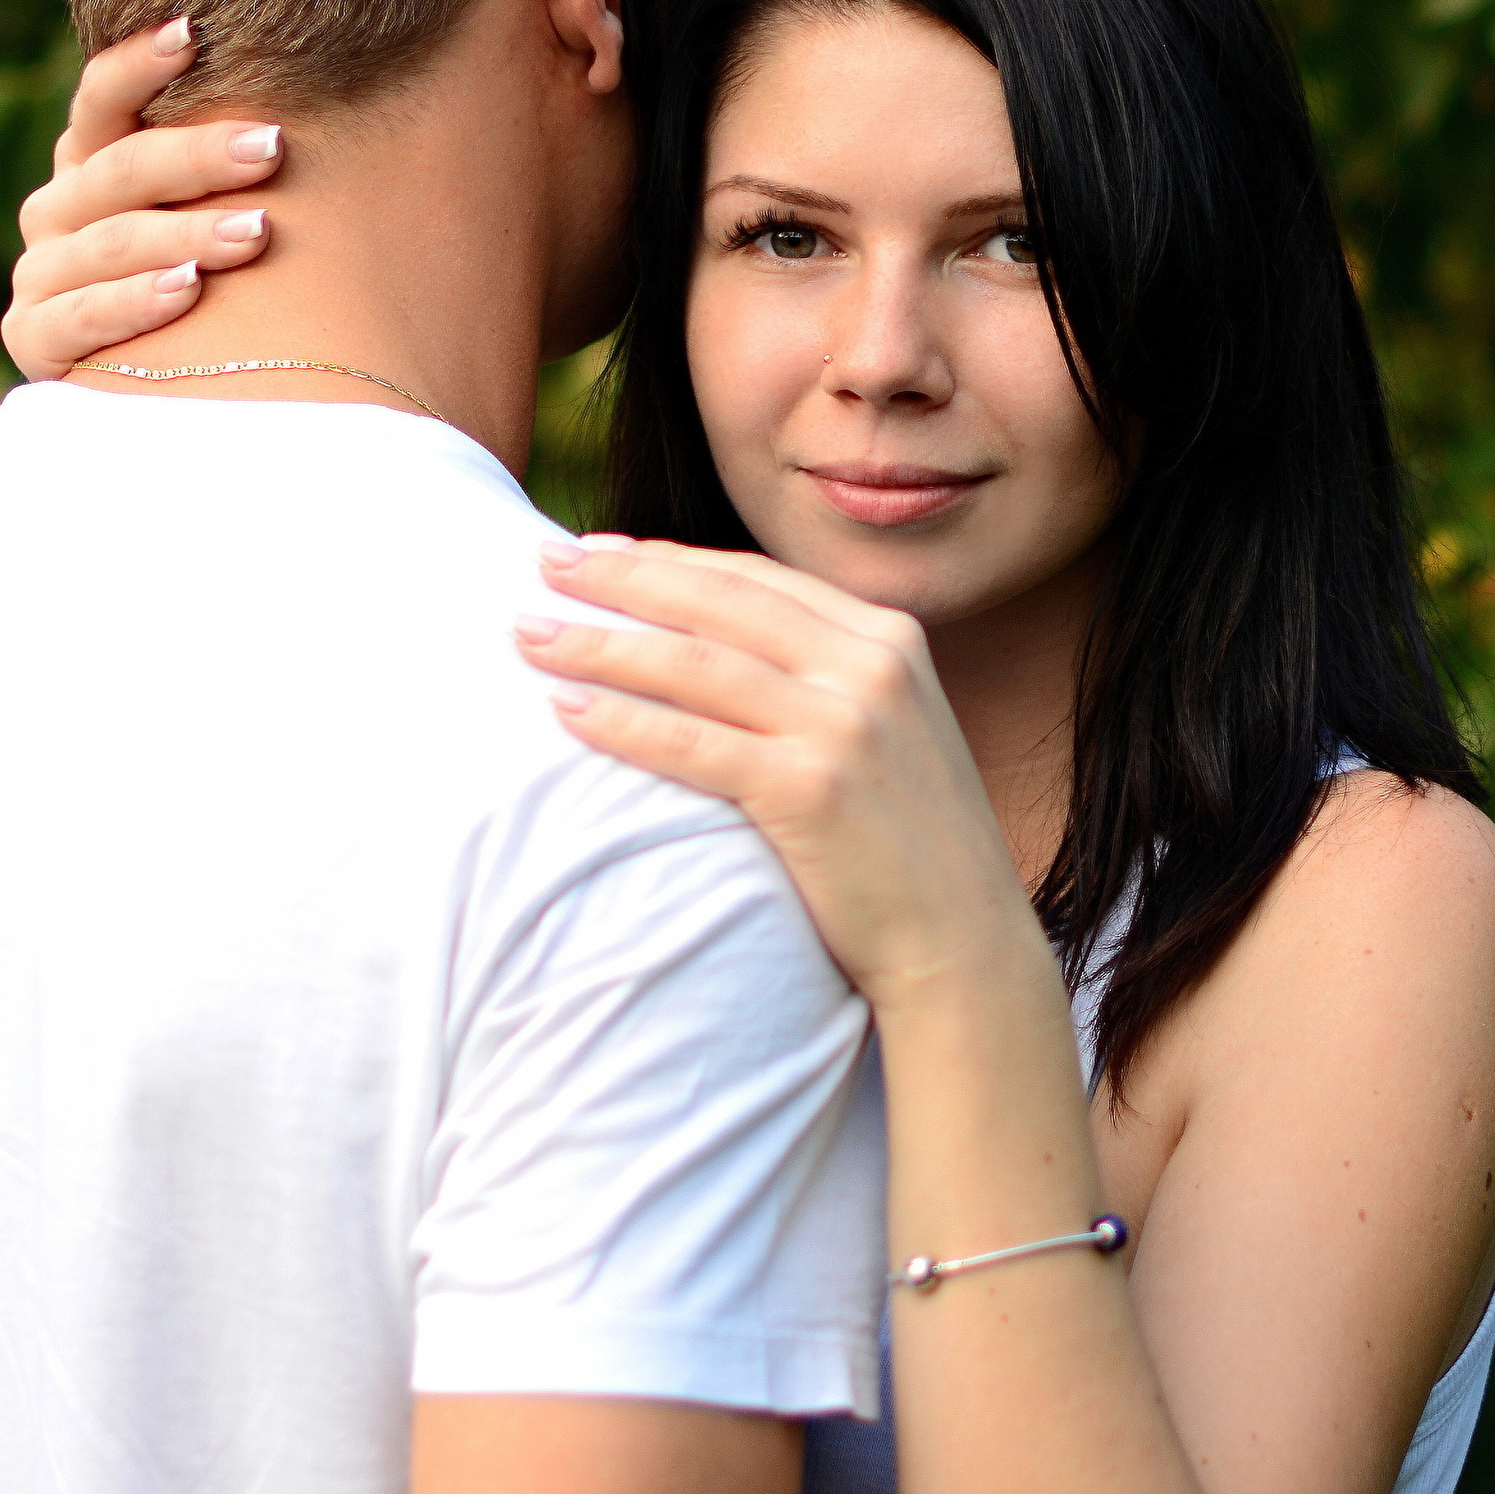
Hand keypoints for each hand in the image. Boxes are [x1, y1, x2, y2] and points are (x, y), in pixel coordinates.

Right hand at [3, 19, 281, 380]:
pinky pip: (78, 318)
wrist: (182, 386)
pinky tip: (187, 290)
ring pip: (109, 242)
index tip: (194, 32)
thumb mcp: (228, 210)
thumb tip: (337, 86)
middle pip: (119, 170)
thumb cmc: (231, 280)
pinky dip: (133, 302)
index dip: (137, 64)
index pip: (101, 99)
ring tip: (257, 231)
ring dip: (185, 234)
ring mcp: (42, 275)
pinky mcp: (34, 341)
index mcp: (94, 163)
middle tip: (274, 148)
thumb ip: (246, 160)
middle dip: (198, 156)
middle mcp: (58, 211)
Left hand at [520, 535, 1045, 1013]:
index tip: (601, 549)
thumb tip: (721, 647)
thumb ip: (829, 679)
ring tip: (529, 634)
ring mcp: (845, 724)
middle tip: (543, 561)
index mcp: (890, 639)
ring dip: (600, 643)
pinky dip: (621, 721)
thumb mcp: (894, 732)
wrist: (965, 943)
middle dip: (622, 576)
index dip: (671, 560)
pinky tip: (566, 711)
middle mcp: (871, 665)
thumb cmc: (909, 847)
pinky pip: (691, 742)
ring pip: (694, 663)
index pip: (759, 579)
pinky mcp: (812, 788)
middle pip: (719, 601)